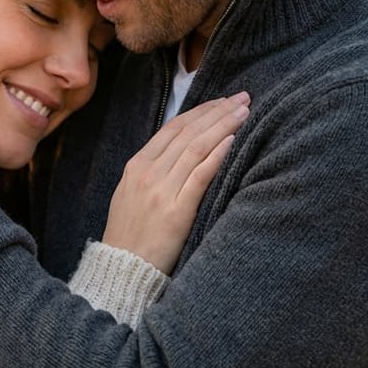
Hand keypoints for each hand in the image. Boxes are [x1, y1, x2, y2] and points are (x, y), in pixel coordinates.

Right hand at [102, 92, 249, 274]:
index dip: (201, 111)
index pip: (174, 127)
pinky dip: (217, 155)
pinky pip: (200, 175)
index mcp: (137, 165)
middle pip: (189, 132)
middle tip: (242, 98)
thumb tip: (181, 151)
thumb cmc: (131, 234)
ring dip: (223, 126)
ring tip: (244, 113)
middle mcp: (148, 173)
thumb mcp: (131, 194)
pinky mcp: (177, 211)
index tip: (222, 101)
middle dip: (218, 111)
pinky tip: (232, 141)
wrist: (122, 269)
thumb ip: (152, 170)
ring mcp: (162, 191)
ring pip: (197, 148)